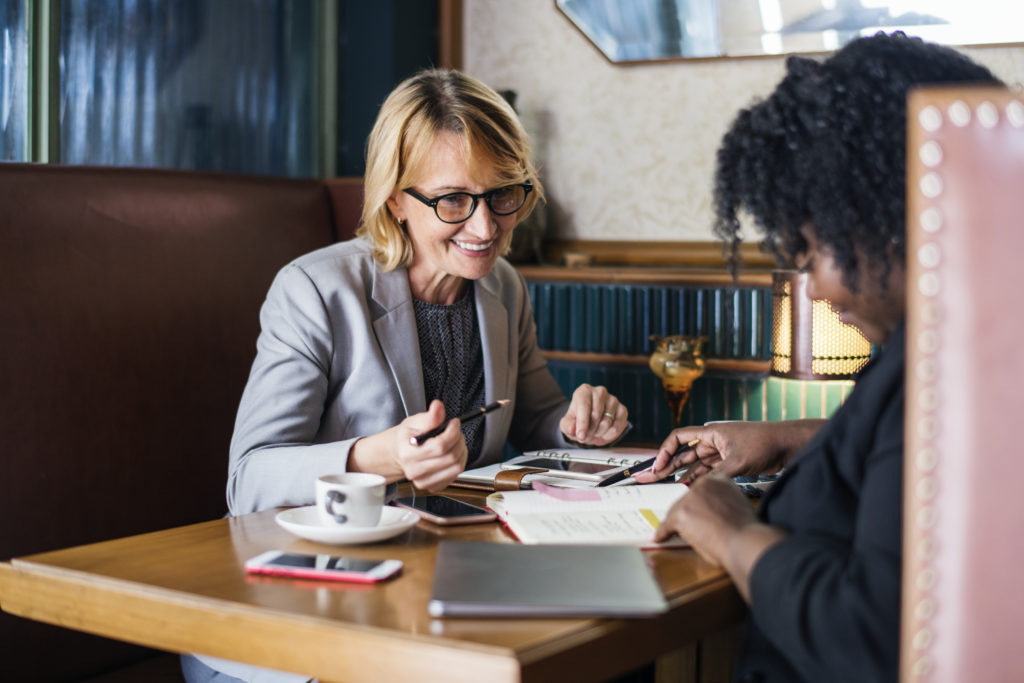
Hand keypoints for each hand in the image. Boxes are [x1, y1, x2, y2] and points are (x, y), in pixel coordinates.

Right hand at [350, 400, 467, 490]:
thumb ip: (429, 416)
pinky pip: (455, 475)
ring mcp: (424, 481)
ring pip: (457, 467)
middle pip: (451, 457)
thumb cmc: (406, 438)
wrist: (398, 454)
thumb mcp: (414, 422)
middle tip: (455, 431)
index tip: (454, 423)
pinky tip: (451, 454)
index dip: (453, 432)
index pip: (440, 446)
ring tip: (454, 442)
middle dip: (458, 440)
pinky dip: (458, 462)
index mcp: (408, 454)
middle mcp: (415, 471)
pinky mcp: (433, 487)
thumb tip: (438, 407)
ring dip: (461, 451)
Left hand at [559, 384, 627, 445]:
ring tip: (593, 432)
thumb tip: (572, 429)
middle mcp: (600, 392)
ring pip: (607, 422)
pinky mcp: (622, 409)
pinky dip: (609, 435)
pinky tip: (603, 433)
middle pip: (596, 415)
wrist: (590, 422)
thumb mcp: (567, 424)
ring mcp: (613, 399)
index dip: (582, 423)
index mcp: (584, 391)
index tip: (580, 436)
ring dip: (598, 433)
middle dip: (590, 430)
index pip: (585, 406)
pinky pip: (617, 427)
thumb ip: (568, 426)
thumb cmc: (577, 420)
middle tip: (585, 436)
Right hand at [633, 420, 820, 483]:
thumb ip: (716, 475)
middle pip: (683, 452)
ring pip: (694, 463)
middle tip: (651, 477)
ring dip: (681, 472)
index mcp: (711, 433)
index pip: (679, 438)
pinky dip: (697, 477)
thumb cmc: (764, 444)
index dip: (665, 451)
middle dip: (666, 464)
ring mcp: (721, 452)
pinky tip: (687, 486)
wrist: (788, 444)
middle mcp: (713, 441)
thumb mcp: (738, 461)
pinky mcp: (730, 461)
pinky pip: (707, 470)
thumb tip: (698, 489)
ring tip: (665, 484)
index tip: (658, 466)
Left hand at [653, 474, 756, 562]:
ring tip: (677, 533)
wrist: (744, 541)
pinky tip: (661, 537)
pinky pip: (667, 525)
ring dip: (676, 524)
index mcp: (719, 480)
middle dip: (686, 514)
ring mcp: (691, 498)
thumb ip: (722, 503)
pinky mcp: (682, 513)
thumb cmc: (745, 530)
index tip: (695, 512)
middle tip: (688, 526)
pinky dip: (663, 533)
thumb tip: (711, 513)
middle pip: (685, 499)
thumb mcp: (737, 505)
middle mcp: (703, 484)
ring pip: (675, 511)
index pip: (700, 490)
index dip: (696, 504)